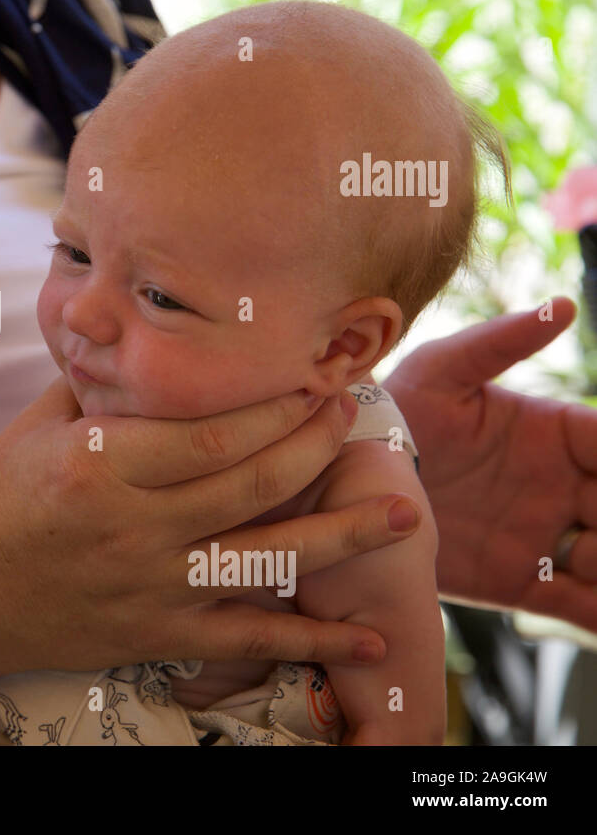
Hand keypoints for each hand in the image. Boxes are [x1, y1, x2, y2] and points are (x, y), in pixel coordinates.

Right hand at [0, 377, 423, 679]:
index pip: (210, 432)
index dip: (273, 406)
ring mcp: (147, 586)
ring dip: (340, 535)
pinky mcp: (153, 635)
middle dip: (314, 445)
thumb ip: (105, 387)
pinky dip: (307, 638)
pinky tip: (363, 636)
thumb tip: (157, 338)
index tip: (313, 380)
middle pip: (251, 484)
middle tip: (353, 414)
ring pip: (264, 559)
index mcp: (99, 464)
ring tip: (404, 513)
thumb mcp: (40, 425)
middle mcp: (131, 526)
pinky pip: (243, 638)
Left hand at [384, 296, 596, 631]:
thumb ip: (497, 342)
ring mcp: (546, 536)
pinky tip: (596, 611)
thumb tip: (562, 306)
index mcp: (555, 433)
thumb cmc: (393, 412)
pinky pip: (581, 605)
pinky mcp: (522, 581)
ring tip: (593, 564)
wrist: (345, 482)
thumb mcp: (439, 372)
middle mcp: (562, 486)